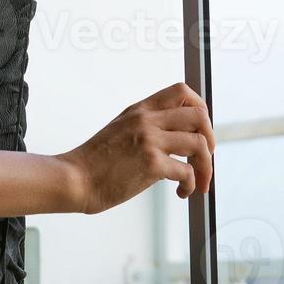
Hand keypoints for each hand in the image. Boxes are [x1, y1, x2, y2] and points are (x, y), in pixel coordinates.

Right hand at [55, 81, 214, 214]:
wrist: (74, 179)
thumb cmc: (95, 162)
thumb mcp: (120, 129)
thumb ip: (144, 126)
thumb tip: (172, 135)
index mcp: (140, 109)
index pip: (182, 91)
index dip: (200, 108)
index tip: (200, 130)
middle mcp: (147, 120)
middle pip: (199, 115)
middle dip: (210, 139)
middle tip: (204, 158)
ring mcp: (149, 140)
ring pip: (199, 143)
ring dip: (205, 166)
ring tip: (197, 181)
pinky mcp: (151, 164)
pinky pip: (187, 171)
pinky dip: (190, 184)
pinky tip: (180, 192)